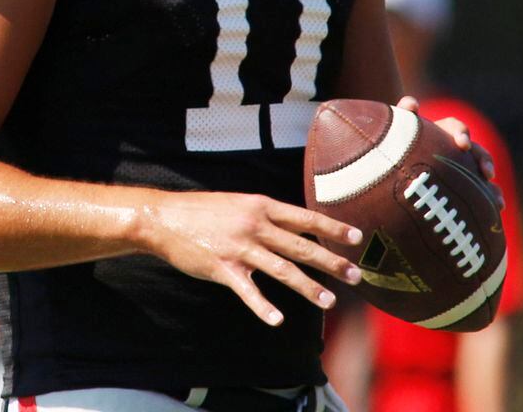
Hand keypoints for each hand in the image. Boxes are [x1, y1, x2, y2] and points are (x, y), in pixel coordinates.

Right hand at [138, 191, 363, 326]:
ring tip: (330, 301)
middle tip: (356, 275)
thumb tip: (295, 225)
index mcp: (262, 206)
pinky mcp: (223, 268)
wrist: (165, 218)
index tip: (357, 238)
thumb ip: (266, 214)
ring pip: (282, 270)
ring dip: (308, 287)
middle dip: (332, 261)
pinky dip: (263, 307)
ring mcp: (240, 248)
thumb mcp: (240, 203)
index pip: (305, 218)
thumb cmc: (204, 211)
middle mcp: (256, 225)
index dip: (332, 228)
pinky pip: (248, 291)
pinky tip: (278, 320)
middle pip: (302, 246)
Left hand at [397, 95, 505, 209]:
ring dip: (491, 182)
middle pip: (475, 150)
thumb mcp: (396, 127)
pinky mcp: (462, 182)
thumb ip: (404, 113)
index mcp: (440, 132)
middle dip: (483, 160)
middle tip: (486, 173)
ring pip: (482, 169)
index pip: (455, 128)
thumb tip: (412, 103)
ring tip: (497, 196)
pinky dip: (492, 196)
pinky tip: (499, 207)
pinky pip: (481, 188)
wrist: (393, 162)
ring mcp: (460, 164)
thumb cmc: (394, 141)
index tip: (464, 145)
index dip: (461, 134)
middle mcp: (454, 147)